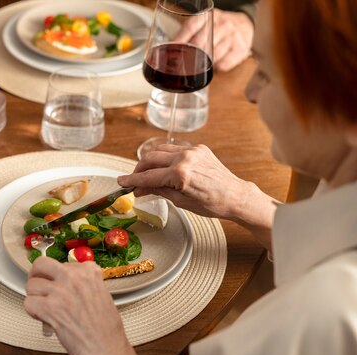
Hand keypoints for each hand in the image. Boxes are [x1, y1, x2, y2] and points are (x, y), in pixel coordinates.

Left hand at [24, 257, 164, 354]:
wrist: (106, 349)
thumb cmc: (104, 328)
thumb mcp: (100, 293)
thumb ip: (82, 283)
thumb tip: (60, 281)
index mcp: (89, 271)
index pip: (61, 263)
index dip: (57, 276)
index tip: (57, 285)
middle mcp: (74, 277)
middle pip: (41, 264)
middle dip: (36, 275)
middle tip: (38, 286)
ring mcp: (61, 291)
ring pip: (31, 285)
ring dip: (35, 298)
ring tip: (45, 308)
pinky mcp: (50, 308)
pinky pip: (28, 302)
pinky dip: (33, 312)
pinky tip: (43, 318)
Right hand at [118, 144, 278, 250]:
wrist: (235, 196)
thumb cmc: (212, 203)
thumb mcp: (180, 201)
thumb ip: (158, 190)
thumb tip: (140, 189)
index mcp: (180, 174)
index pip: (148, 177)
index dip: (132, 180)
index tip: (122, 182)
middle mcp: (185, 158)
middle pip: (150, 158)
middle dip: (138, 169)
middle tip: (133, 179)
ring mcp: (192, 151)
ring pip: (161, 150)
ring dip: (150, 160)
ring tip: (147, 173)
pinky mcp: (199, 148)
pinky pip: (175, 149)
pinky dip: (165, 157)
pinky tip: (164, 167)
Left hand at [177, 9, 252, 71]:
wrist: (244, 25)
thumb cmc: (217, 27)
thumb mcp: (204, 23)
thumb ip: (189, 33)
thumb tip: (170, 49)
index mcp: (208, 15)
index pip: (191, 26)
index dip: (180, 39)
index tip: (172, 49)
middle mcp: (222, 24)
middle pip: (200, 43)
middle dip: (190, 55)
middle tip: (182, 63)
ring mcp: (232, 36)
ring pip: (212, 56)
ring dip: (204, 63)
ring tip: (200, 63)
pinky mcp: (240, 49)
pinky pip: (223, 64)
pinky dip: (216, 67)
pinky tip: (215, 63)